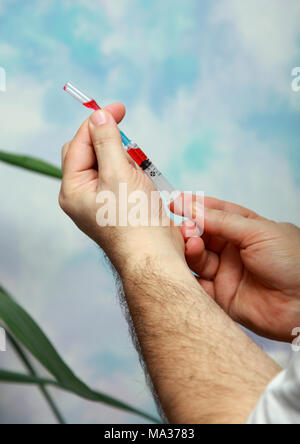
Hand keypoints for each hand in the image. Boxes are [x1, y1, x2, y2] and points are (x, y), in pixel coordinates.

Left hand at [59, 106, 183, 274]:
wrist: (155, 256)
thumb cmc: (135, 221)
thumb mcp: (118, 173)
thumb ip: (107, 142)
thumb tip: (99, 117)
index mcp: (74, 189)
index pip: (79, 144)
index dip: (97, 123)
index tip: (118, 108)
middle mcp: (83, 196)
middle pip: (91, 153)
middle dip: (111, 143)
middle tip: (129, 140)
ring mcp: (101, 202)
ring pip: (109, 166)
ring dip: (125, 160)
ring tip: (138, 175)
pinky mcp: (119, 206)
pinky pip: (122, 179)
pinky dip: (132, 173)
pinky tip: (143, 183)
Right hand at [171, 195, 299, 341]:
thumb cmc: (293, 262)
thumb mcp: (258, 232)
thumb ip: (222, 221)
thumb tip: (192, 208)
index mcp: (247, 230)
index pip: (216, 213)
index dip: (196, 206)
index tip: (176, 202)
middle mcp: (234, 250)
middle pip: (203, 235)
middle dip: (190, 229)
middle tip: (185, 228)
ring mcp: (227, 273)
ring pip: (198, 258)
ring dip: (190, 250)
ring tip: (192, 244)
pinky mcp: (221, 297)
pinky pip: (197, 285)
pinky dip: (187, 277)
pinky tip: (183, 267)